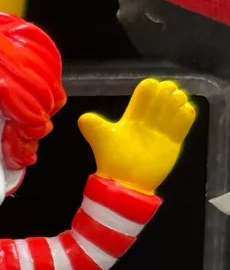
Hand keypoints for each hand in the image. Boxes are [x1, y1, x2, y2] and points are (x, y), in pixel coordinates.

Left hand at [79, 78, 196, 194]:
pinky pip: (185, 121)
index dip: (151, 87)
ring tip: (178, 104)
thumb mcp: (102, 140)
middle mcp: (148, 120)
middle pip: (163, 96)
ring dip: (179, 100)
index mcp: (132, 116)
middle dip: (168, 91)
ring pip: (176, 106)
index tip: (153, 88)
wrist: (128, 182)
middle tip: (170, 95)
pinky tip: (184, 112)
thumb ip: (94, 127)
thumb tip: (83, 118)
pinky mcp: (174, 141)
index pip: (145, 93)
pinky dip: (187, 113)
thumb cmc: (114, 160)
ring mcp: (162, 130)